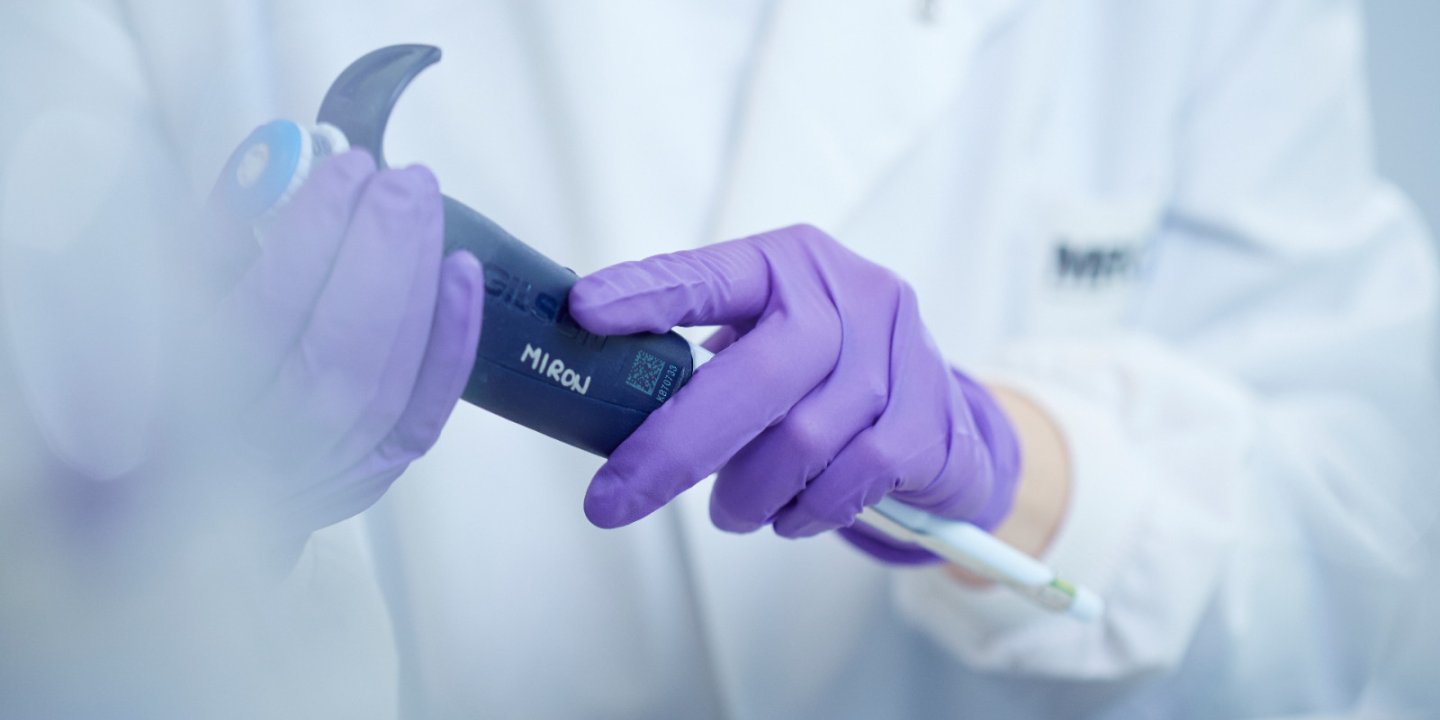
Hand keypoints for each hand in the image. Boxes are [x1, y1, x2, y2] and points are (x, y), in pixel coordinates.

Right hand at [177, 150, 482, 556]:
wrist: (180, 492)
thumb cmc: (166, 378)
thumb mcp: (165, 297)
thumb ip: (223, 230)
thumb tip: (279, 157)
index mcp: (195, 400)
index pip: (269, 309)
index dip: (314, 232)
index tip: (344, 167)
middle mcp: (268, 445)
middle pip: (343, 347)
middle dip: (383, 251)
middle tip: (403, 180)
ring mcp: (326, 466)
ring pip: (390, 375)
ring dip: (417, 279)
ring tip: (422, 205)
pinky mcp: (371, 471)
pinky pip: (424, 408)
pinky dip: (450, 338)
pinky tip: (459, 270)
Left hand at [569, 224, 1019, 562]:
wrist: (944, 419)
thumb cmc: (826, 382)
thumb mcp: (766, 344)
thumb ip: (702, 365)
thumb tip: (607, 409)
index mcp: (788, 265)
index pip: (710, 276)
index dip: (647, 294)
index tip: (583, 311)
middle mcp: (848, 294)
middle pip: (755, 376)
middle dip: (674, 449)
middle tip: (614, 502)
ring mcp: (897, 350)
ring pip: (802, 440)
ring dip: (748, 494)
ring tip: (732, 511)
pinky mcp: (930, 412)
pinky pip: (854, 477)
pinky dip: (807, 511)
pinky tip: (791, 516)